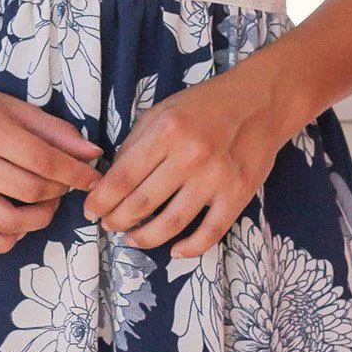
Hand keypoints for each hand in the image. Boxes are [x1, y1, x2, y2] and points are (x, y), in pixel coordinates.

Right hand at [0, 81, 103, 255]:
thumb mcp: (16, 109)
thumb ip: (55, 131)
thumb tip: (92, 155)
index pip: (45, 161)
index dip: (77, 174)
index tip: (93, 179)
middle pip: (31, 191)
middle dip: (59, 192)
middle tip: (63, 185)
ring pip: (9, 221)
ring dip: (39, 219)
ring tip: (45, 205)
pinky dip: (5, 241)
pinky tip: (16, 226)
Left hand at [82, 55, 309, 257]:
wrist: (260, 101)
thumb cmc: (205, 105)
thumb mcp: (162, 111)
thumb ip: (136, 143)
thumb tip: (111, 180)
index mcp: (166, 131)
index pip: (122, 177)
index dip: (101, 200)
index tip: (91, 211)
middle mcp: (190, 155)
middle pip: (141, 203)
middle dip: (117, 220)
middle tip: (109, 226)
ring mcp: (216, 177)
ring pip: (171, 223)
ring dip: (145, 238)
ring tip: (133, 239)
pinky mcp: (238, 194)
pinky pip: (210, 232)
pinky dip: (189, 248)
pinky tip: (174, 250)